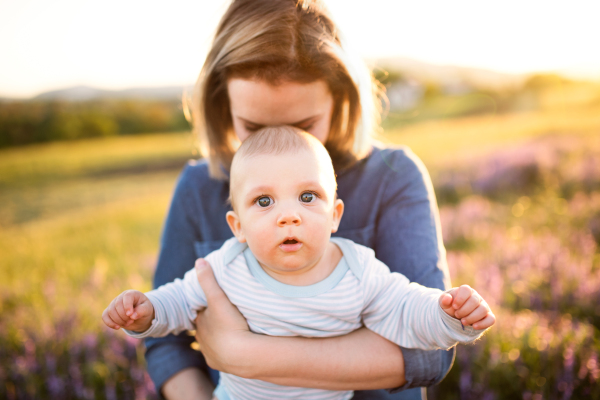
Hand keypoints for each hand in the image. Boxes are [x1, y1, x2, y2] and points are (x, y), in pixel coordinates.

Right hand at [102, 290, 154, 331]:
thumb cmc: (144, 310)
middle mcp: (121, 297)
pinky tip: (117, 327)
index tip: (130, 315)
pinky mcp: (109, 312)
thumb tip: (132, 315)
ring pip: (110, 311)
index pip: (127, 296)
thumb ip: (142, 311)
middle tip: (131, 321)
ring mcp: (114, 304)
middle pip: (117, 305)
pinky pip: (104, 316)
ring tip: (127, 323)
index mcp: (132, 294)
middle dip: (124, 316)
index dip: (127, 306)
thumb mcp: (147, 310)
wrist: (139, 317)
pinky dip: (110, 323)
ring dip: (118, 320)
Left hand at [194, 258, 252, 373]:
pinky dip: (223, 351)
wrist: (240, 354)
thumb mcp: (218, 298)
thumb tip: (199, 261)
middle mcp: (200, 338)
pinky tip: (231, 348)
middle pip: (204, 327)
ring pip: (210, 342)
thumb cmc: (228, 324)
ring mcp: (208, 352)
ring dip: (217, 337)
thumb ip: (208, 280)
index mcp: (200, 321)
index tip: (213, 303)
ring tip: (228, 332)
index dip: (205, 307)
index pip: (199, 311)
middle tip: (224, 317)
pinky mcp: (217, 363)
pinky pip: (219, 356)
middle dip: (211, 322)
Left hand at [439, 285, 494, 329]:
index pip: (466, 289)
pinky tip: (474, 326)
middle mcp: (476, 297)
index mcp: (466, 291)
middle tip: (457, 315)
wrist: (456, 318)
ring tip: (463, 321)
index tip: (454, 306)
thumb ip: (444, 300)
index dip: (460, 298)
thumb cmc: (450, 308)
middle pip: (474, 301)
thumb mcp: (444, 304)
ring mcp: (484, 306)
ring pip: (483, 310)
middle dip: (464, 310)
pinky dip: (483, 323)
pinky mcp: (488, 316)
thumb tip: (447, 298)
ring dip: (472, 317)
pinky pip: (491, 319)